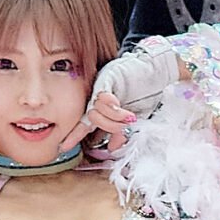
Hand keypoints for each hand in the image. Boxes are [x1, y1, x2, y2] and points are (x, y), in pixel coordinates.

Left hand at [58, 42, 179, 152]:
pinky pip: (101, 95)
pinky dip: (109, 104)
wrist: (155, 71)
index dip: (74, 136)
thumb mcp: (134, 117)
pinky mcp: (107, 77)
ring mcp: (101, 87)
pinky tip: (117, 103)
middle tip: (124, 126)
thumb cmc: (145, 92)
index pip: (84, 124)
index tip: (64, 147)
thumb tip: (112, 148)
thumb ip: (120, 132)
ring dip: (113, 117)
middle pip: (90, 120)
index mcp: (101, 108)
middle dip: (109, 127)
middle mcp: (97, 98)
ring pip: (95, 110)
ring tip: (128, 115)